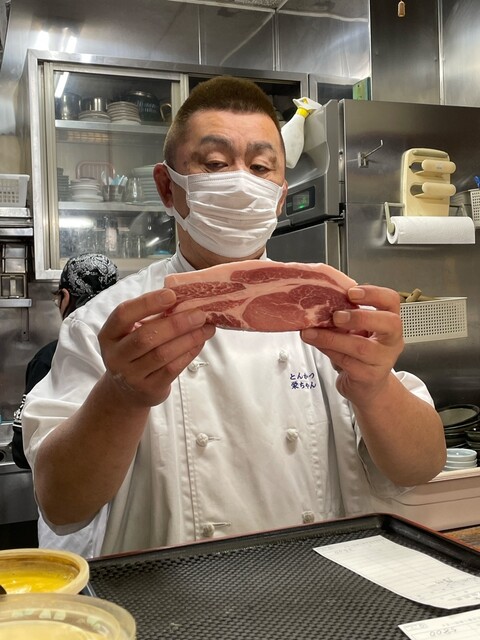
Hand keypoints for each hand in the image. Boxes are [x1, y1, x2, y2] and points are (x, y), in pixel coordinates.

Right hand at [98, 288, 215, 406]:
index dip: (147, 303)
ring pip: (162, 354)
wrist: (127, 391)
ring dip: (188, 339)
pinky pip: (172, 369)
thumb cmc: (135, 352)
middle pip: (145, 336)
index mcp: (109, 334)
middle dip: (176, 324)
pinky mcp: (148, 388)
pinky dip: (188, 353)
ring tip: (206, 328)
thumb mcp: (135, 332)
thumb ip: (154, 317)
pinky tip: (199, 343)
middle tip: (199, 314)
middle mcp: (115, 355)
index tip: (171, 295)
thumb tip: (185, 299)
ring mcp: (131, 375)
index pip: (124, 314)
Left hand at [300, 285, 403, 405]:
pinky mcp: (368, 376)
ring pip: (361, 346)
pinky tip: (316, 343)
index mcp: (389, 322)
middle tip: (337, 316)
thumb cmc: (360, 354)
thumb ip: (345, 316)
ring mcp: (383, 360)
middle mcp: (391, 340)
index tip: (352, 292)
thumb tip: (318, 304)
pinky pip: (347, 361)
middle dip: (360, 317)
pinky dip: (328, 350)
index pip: (391, 301)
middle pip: (389, 323)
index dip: (374, 293)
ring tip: (312, 332)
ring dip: (332, 337)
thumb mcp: (356, 331)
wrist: (367, 387)